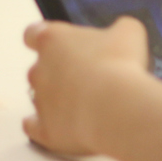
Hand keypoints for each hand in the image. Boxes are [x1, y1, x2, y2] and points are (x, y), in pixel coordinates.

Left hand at [23, 17, 148, 154]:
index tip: (59, 44)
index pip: (33, 34)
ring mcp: (39, 101)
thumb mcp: (128, 32)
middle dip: (59, 72)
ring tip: (87, 103)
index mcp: (52, 40)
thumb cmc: (119, 64)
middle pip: (39, 68)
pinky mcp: (45, 130)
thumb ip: (116, 30)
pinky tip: (62, 124)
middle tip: (88, 76)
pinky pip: (35, 127)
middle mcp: (38, 69)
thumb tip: (118, 36)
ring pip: (40, 97)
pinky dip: (47, 125)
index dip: (45, 39)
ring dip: (58, 98)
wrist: (116, 107)